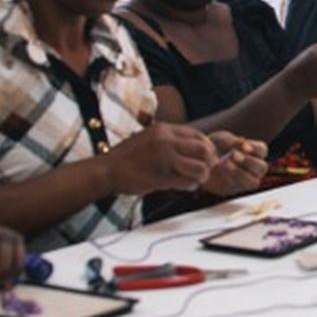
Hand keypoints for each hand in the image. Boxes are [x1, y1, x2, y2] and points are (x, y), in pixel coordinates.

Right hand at [103, 122, 218, 194]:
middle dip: (210, 161)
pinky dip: (190, 186)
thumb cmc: (128, 157)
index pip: (198, 135)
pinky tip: (185, 186)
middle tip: (207, 170)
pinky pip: (186, 182)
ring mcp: (163, 159)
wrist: (106, 170)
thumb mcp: (149, 138)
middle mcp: (166, 141)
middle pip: (204, 149)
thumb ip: (170, 140)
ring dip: (202, 175)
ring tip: (196, 180)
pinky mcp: (160, 177)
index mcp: (164, 130)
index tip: (208, 157)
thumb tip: (193, 147)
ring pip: (199, 167)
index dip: (208, 147)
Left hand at [204, 132, 268, 196]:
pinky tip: (220, 169)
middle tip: (232, 154)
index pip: (262, 150)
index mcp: (254, 153)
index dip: (255, 148)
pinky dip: (230, 178)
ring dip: (240, 173)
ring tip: (225, 163)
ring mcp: (245, 181)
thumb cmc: (213, 147)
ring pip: (253, 182)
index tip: (243, 145)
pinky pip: (238, 187)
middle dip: (248, 161)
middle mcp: (254, 169)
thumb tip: (242, 142)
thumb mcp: (221, 140)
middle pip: (262, 167)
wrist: (198, 159)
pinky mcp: (234, 190)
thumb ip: (231, 141)